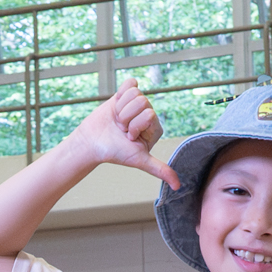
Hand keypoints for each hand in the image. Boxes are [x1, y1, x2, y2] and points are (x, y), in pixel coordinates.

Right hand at [62, 79, 177, 188]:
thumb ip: (160, 170)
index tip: (129, 137)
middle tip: (122, 129)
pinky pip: (131, 83)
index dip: (135, 125)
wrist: (93, 142)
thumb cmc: (115, 152)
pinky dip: (121, 93)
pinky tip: (117, 106)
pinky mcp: (127, 94)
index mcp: (155, 128)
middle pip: (142, 102)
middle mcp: (149, 115)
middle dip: (127, 117)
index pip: (149, 115)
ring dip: (121, 108)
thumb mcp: (139, 161)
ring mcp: (138, 104)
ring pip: (135, 93)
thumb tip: (177, 187)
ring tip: (118, 120)